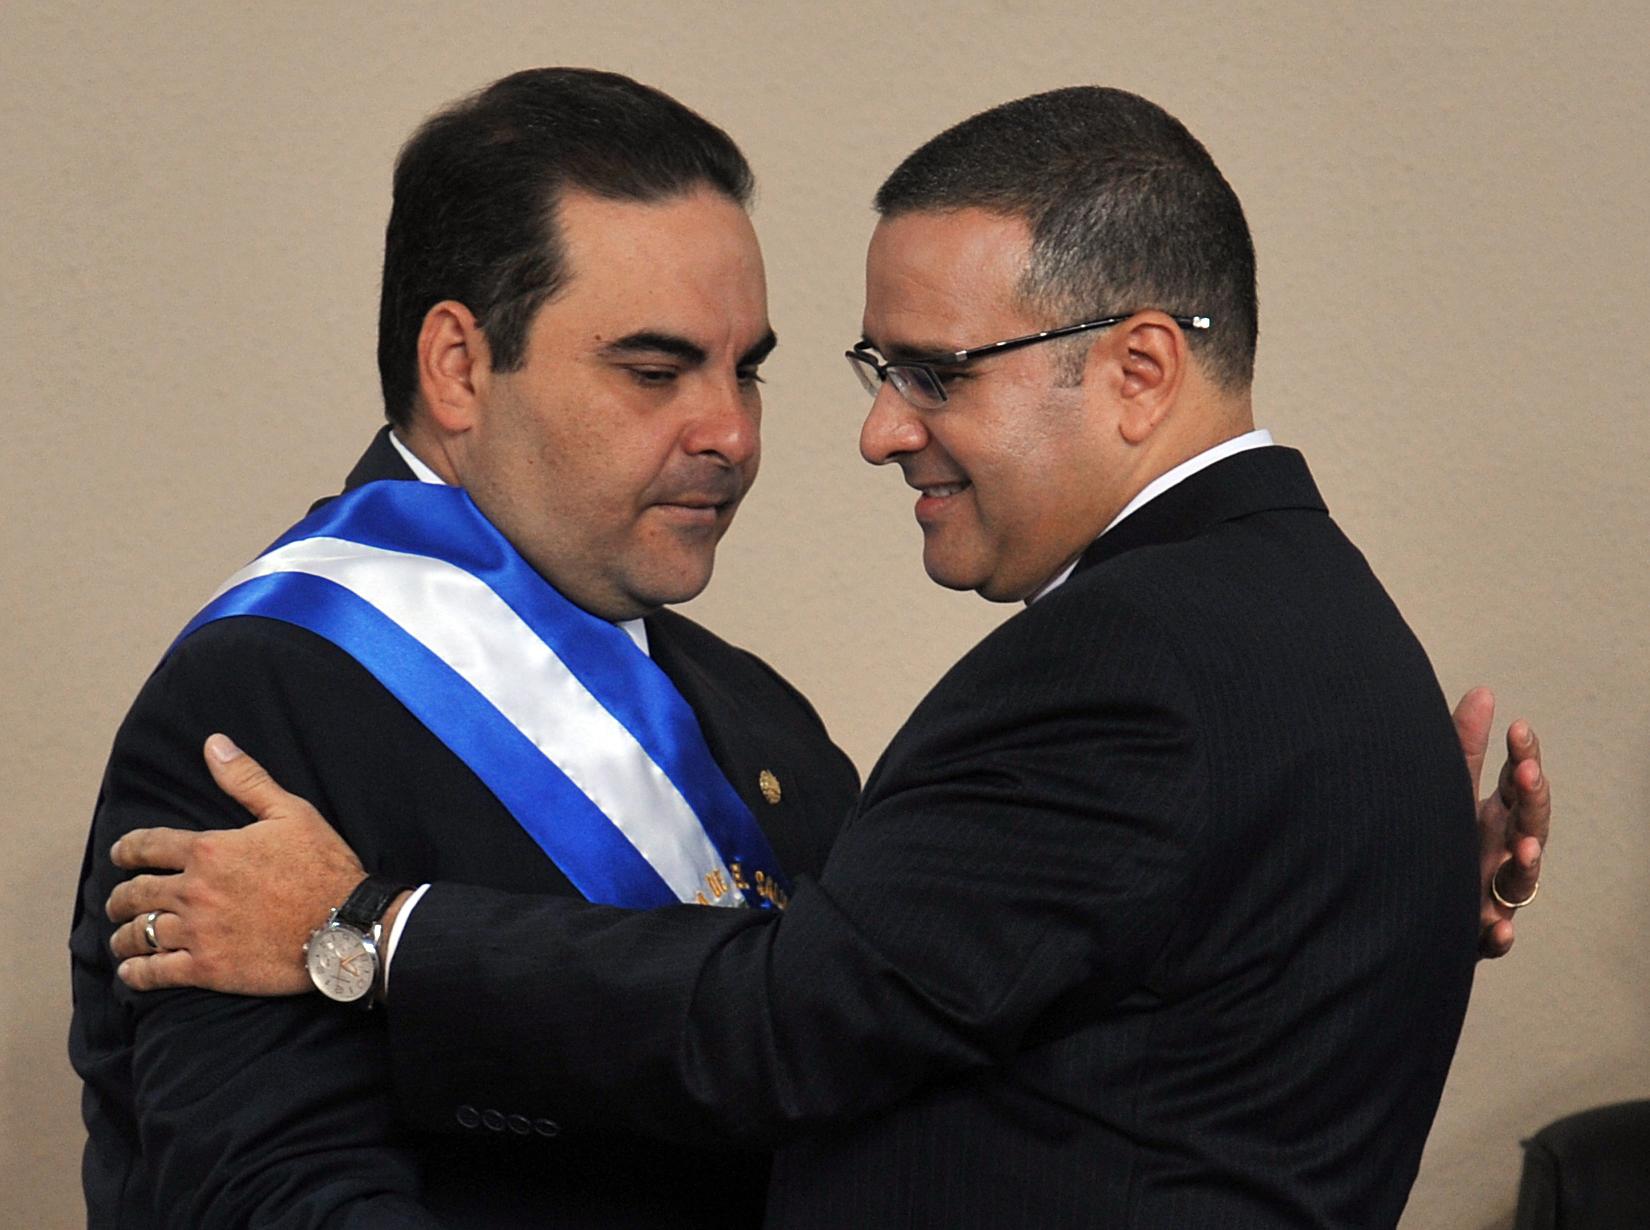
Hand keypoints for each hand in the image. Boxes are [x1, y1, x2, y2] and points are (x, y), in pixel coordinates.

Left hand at [106, 733, 366, 993]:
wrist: (346, 924)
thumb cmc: (323, 865)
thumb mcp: (291, 812)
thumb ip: (246, 780)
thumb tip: (214, 744)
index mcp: (210, 850)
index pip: (147, 846)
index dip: (126, 849)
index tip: (119, 854)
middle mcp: (194, 891)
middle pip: (135, 893)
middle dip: (120, 897)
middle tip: (118, 901)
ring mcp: (199, 932)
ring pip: (139, 934)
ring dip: (124, 934)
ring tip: (123, 936)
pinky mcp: (209, 968)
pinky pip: (156, 972)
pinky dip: (137, 971)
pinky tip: (132, 969)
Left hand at [1452, 687, 1548, 958]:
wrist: (1405, 904)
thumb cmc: (1437, 841)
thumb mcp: (1450, 789)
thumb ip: (1464, 745)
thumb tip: (1485, 691)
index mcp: (1497, 817)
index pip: (1520, 785)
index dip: (1525, 757)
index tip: (1519, 728)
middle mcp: (1501, 853)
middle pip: (1529, 826)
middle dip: (1531, 801)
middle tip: (1525, 773)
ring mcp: (1492, 892)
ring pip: (1519, 882)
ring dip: (1526, 865)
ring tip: (1524, 850)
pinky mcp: (1474, 931)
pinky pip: (1492, 939)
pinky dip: (1498, 935)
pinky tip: (1499, 929)